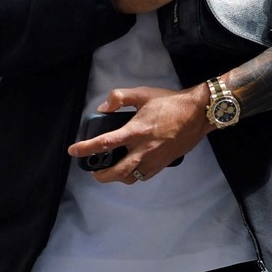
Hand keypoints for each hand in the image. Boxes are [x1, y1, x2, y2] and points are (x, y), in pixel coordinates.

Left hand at [67, 84, 211, 184]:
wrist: (198, 114)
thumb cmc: (170, 103)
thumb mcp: (142, 93)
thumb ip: (120, 97)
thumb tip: (103, 107)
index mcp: (136, 131)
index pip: (105, 143)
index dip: (86, 149)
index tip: (73, 152)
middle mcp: (143, 149)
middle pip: (116, 172)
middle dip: (101, 175)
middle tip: (94, 171)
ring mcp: (154, 160)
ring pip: (130, 178)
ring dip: (117, 177)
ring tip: (111, 171)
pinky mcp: (163, 164)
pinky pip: (143, 176)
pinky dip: (133, 175)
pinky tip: (131, 167)